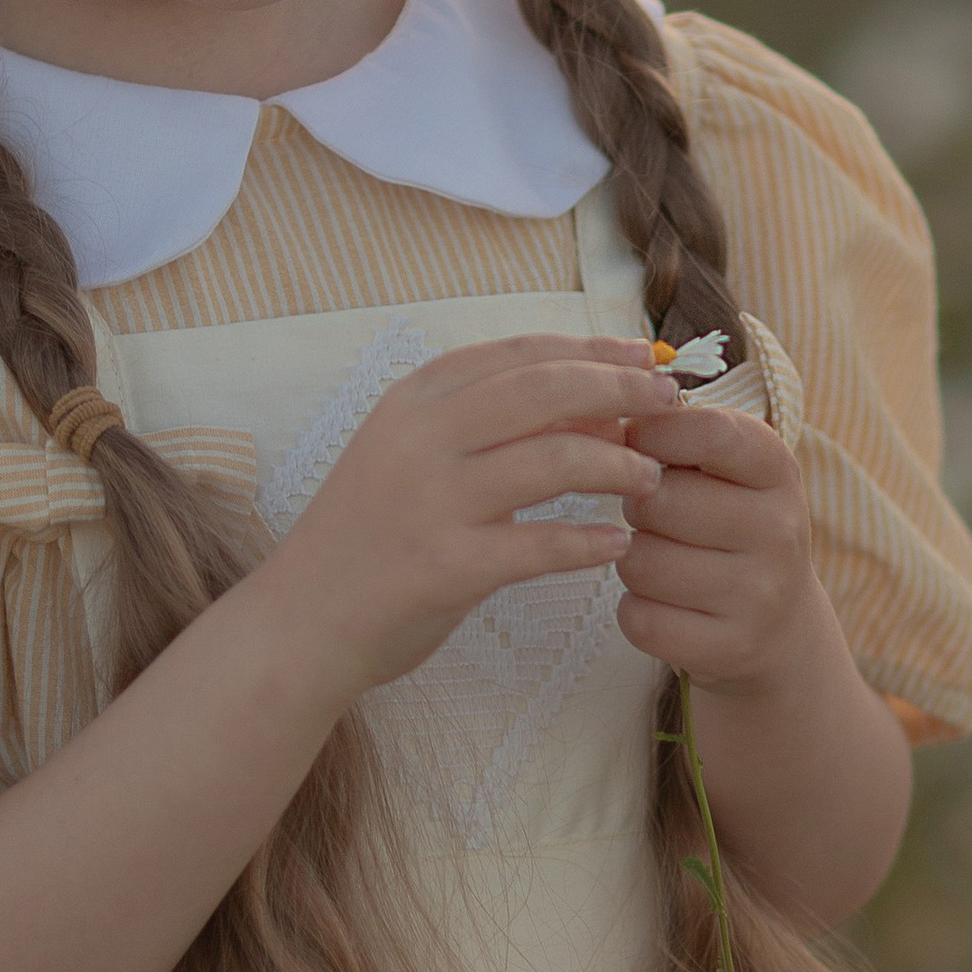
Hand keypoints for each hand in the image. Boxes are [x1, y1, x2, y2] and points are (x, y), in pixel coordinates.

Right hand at [256, 333, 679, 700]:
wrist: (301, 622)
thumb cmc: (370, 536)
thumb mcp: (415, 457)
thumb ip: (490, 425)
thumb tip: (597, 406)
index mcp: (414, 401)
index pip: (519, 352)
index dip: (591, 349)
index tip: (644, 357)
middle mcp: (420, 438)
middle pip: (544, 390)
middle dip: (619, 390)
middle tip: (670, 403)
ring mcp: (430, 501)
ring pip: (552, 461)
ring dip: (615, 466)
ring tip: (650, 479)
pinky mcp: (444, 566)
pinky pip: (538, 545)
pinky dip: (586, 543)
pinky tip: (616, 545)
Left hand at [613, 398, 831, 695]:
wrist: (780, 624)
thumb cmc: (732, 527)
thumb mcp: (728, 470)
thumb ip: (678, 435)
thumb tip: (601, 414)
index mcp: (778, 470)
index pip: (710, 432)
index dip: (655, 432)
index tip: (638, 442)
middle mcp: (780, 530)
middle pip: (658, 501)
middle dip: (637, 505)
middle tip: (654, 514)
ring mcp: (760, 594)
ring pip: (640, 562)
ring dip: (632, 560)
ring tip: (661, 558)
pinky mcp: (732, 647)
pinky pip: (640, 619)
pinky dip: (636, 609)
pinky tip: (663, 602)